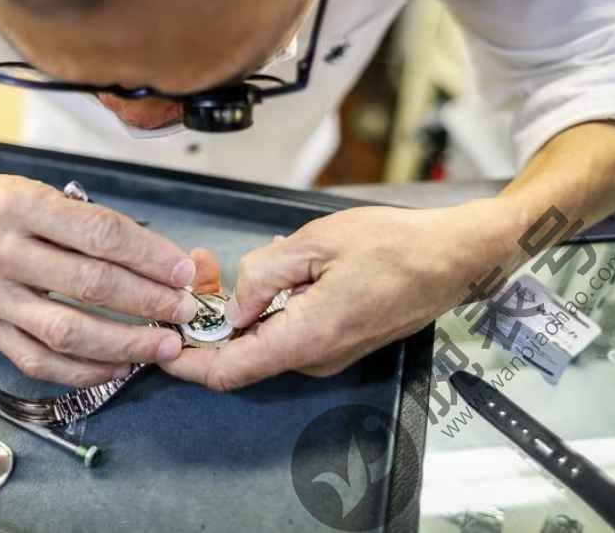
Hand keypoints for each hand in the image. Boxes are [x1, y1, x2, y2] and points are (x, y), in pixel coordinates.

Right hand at [0, 168, 199, 386]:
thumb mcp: (31, 190)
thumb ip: (82, 222)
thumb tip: (150, 258)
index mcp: (20, 204)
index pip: (99, 234)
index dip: (148, 256)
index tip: (182, 271)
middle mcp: (0, 250)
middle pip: (89, 283)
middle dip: (147, 301)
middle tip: (183, 311)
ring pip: (66, 330)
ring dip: (123, 342)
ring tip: (161, 345)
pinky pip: (37, 360)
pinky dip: (82, 370)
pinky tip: (117, 367)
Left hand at [162, 199, 526, 390]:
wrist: (455, 257)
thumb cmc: (396, 246)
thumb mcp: (316, 243)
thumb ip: (264, 275)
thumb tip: (233, 303)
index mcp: (306, 337)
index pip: (228, 371)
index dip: (187, 364)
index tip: (160, 344)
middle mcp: (315, 357)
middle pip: (241, 351)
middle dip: (211, 316)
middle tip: (201, 268)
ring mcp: (329, 353)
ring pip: (264, 337)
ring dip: (240, 306)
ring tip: (237, 260)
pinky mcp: (338, 341)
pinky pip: (289, 329)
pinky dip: (269, 305)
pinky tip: (276, 267)